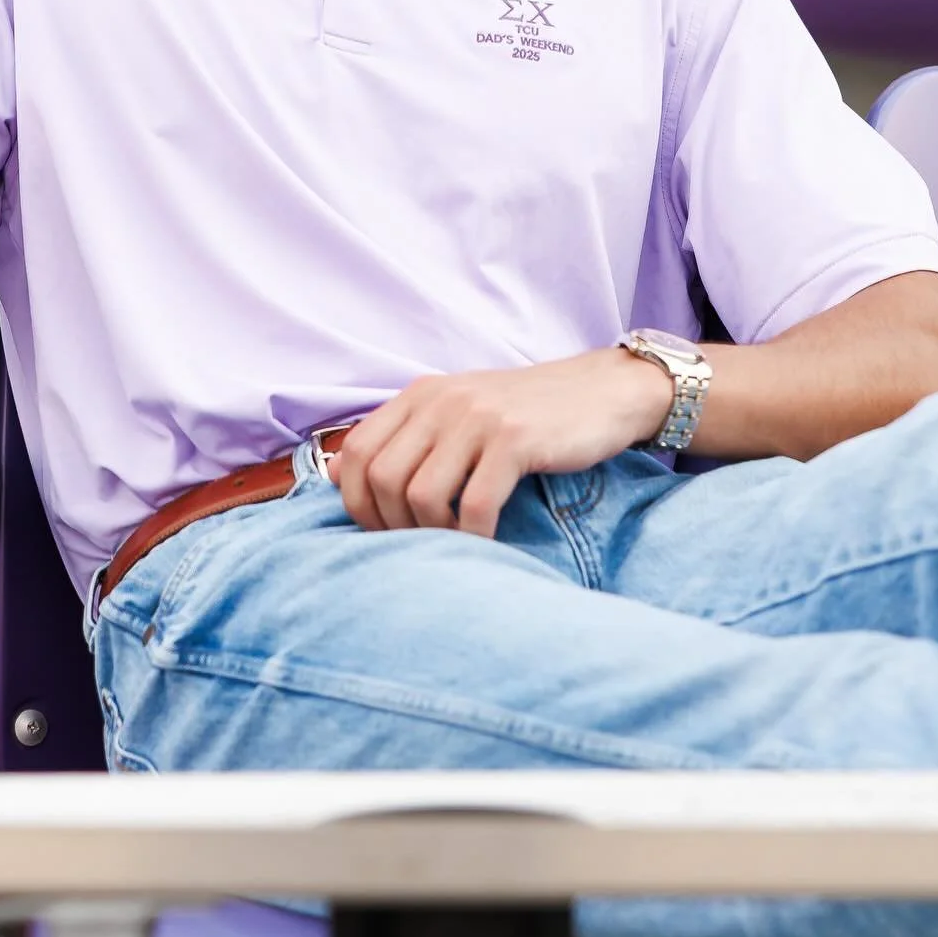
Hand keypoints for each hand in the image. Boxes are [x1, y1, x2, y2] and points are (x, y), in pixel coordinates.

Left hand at [330, 345, 674, 540]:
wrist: (604, 390)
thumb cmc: (528, 413)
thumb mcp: (457, 413)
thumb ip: (401, 438)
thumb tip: (334, 472)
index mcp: (421, 394)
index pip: (357, 452)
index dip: (357, 502)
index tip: (381, 531)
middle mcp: (442, 400)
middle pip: (382, 477)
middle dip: (391, 525)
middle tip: (419, 546)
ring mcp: (478, 417)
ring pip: (421, 494)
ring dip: (432, 533)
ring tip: (453, 542)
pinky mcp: (515, 439)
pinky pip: (474, 504)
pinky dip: (473, 535)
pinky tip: (486, 541)